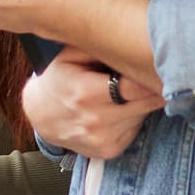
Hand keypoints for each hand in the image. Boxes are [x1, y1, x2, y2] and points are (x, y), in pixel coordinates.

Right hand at [25, 54, 151, 160]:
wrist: (40, 115)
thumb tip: (132, 44)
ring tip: (124, 93)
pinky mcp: (109, 150)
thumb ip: (100, 46)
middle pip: (146, 102)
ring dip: (141, 103)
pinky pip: (135, 130)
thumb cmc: (59, 80)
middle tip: (148, 76)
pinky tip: (118, 110)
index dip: (149, 76)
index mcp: (87, 93)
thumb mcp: (71, 55)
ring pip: (143, 115)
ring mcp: (103, 139)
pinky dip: (132, 119)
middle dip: (151, 87)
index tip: (154, 67)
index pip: (136, 87)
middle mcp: (96, 120)